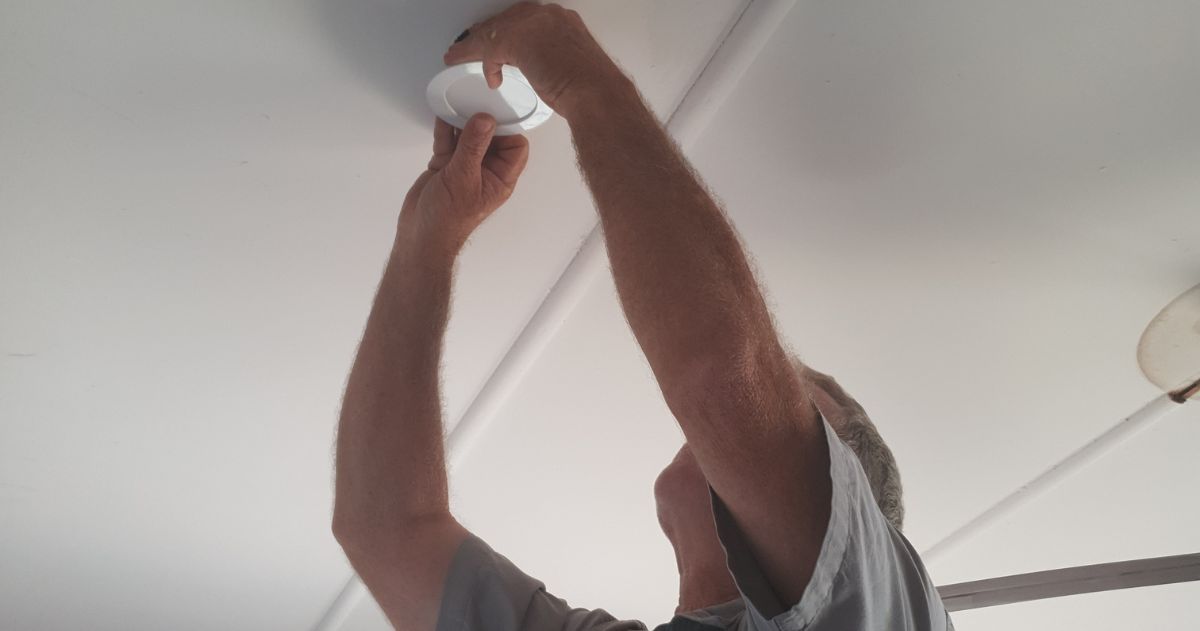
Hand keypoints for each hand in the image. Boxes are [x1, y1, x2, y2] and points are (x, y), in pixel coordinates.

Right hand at [397, 114, 529, 258]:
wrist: (421, 235)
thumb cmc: (448, 218)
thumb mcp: (463, 177)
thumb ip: (473, 146)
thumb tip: (486, 119)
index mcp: (500, 177)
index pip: (516, 146)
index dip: (509, 129)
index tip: (495, 111)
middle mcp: (486, 170)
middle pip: (492, 137)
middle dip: (484, 120)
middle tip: (476, 100)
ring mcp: (465, 167)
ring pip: (469, 136)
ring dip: (463, 121)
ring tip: (459, 102)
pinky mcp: (446, 165)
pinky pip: (449, 140)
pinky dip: (446, 128)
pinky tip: (443, 113)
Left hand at [442, 2, 622, 117]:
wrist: (596, 94)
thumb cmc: (590, 89)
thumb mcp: (569, 65)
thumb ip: (551, 58)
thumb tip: (537, 66)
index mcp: (562, 19)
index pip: (524, 19)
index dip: (505, 30)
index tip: (494, 41)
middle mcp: (548, 15)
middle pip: (505, 20)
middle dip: (484, 34)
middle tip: (467, 46)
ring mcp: (534, 24)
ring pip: (493, 32)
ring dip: (473, 48)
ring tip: (457, 57)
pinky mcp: (519, 40)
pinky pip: (490, 50)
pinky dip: (486, 65)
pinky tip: (490, 78)